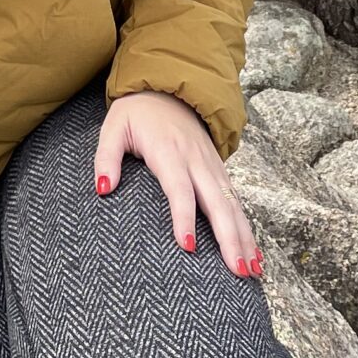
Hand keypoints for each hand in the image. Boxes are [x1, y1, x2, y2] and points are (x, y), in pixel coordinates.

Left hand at [94, 89, 262, 276]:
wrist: (169, 86)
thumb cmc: (137, 112)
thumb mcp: (114, 127)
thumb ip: (106, 157)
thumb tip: (103, 189)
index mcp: (169, 151)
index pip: (179, 189)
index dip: (184, 217)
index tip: (187, 246)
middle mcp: (196, 160)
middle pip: (216, 202)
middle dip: (228, 237)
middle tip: (236, 270)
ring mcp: (211, 165)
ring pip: (232, 205)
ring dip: (244, 238)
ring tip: (252, 271)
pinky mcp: (219, 170)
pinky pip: (235, 202)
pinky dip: (246, 228)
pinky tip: (254, 253)